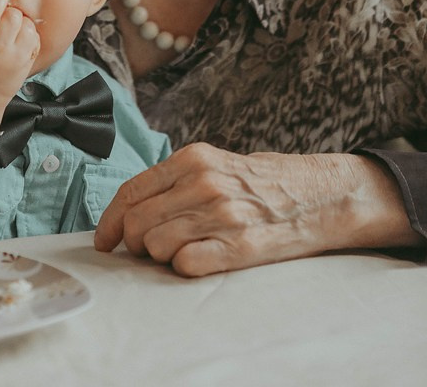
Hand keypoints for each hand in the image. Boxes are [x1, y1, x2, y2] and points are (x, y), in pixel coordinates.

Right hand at [0, 0, 39, 113]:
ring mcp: (14, 58)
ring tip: (12, 30)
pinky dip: (30, 34)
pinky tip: (19, 40)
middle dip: (10, 12)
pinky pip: (35, 39)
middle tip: (4, 19)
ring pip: (27, 26)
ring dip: (22, 23)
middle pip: (12, 16)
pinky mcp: (26, 64)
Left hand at [94, 143, 420, 276]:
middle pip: (137, 223)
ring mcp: (222, 214)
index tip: (105, 240)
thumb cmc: (262, 182)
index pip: (131, 192)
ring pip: (157, 246)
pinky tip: (200, 259)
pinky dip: (185, 267)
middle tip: (149, 249)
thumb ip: (175, 180)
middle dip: (135, 243)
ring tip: (182, 250)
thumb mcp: (215, 163)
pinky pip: (187, 265)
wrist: (321, 194)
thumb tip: (131, 208)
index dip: (110, 221)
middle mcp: (203, 182)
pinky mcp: (241, 246)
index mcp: (192, 158)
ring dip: (160, 257)